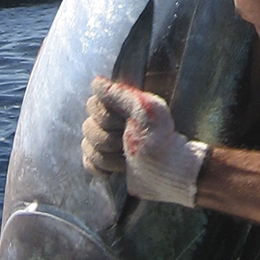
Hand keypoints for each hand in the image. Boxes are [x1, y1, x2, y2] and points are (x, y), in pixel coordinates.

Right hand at [82, 76, 208, 206]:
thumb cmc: (164, 144)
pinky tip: (117, 169)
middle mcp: (115, 122)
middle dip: (108, 139)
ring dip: (106, 156)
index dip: (105, 116)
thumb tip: (97, 82)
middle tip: (129, 144)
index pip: (94, 103)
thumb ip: (121, 94)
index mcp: (124, 106)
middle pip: (88, 126)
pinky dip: (100, 167)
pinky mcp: (108, 163)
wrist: (172, 177)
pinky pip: (88, 162)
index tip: (124, 123)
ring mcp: (110, 143)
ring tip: (127, 160)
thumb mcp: (147, 114)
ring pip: (87, 145)